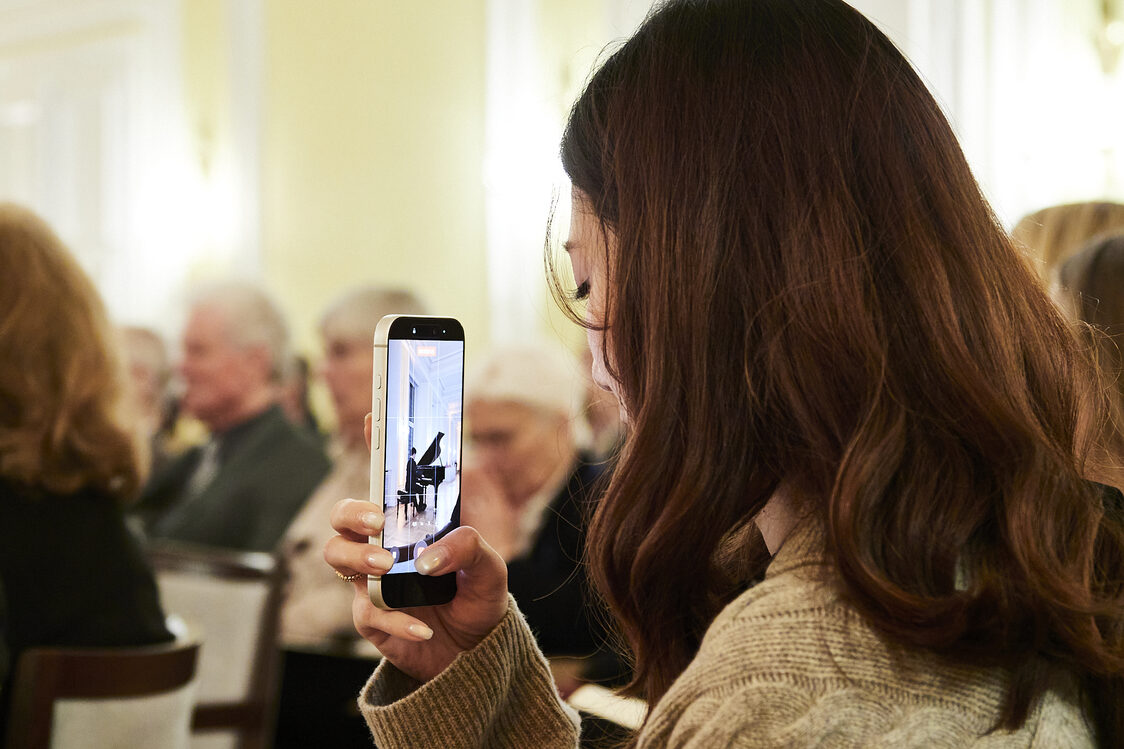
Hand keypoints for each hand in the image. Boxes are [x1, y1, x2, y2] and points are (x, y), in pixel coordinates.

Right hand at [322, 414, 508, 681]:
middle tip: (379, 522)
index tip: (374, 415)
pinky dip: (397, 620)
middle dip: (352, 513)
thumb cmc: (476, 597)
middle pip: (342, 515)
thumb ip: (469, 548)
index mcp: (411, 522)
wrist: (475, 653)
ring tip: (390, 568)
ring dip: (360, 559)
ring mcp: (371, 579)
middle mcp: (383, 544)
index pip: (386, 477)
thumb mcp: (489, 568)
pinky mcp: (369, 617)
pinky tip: (424, 626)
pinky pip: (367, 613)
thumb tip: (430, 556)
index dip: (376, 443)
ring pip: (336, 556)